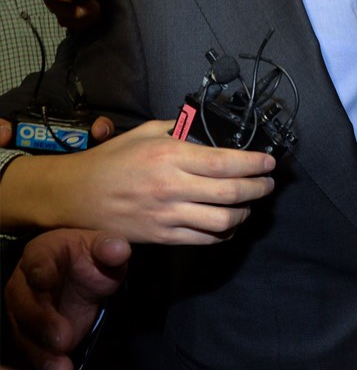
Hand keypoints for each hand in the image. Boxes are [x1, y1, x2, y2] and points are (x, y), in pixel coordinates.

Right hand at [0, 120, 275, 242]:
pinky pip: (203, 239)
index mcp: (171, 157)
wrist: (75, 195)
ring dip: (245, 214)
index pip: (226, 162)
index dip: (254, 164)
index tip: (269, 162)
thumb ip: (179, 130)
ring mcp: (168, 215)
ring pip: (222, 221)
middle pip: (231, 193)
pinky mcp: (162, 237)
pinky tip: (229, 224)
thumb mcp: (145, 132)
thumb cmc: (111, 160)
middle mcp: (173, 187)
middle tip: (269, 184)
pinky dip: (223, 234)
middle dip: (258, 189)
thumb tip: (207, 130)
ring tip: (251, 205)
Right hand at [4, 229, 130, 369]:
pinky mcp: (35, 340)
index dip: (40, 271)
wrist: (81, 275)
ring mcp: (27, 316)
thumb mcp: (103, 248)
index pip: (37, 261)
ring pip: (28, 338)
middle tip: (61, 339)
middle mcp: (25, 287)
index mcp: (42, 255)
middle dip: (41, 324)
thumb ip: (109, 247)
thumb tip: (118, 248)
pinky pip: (39, 357)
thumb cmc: (88, 257)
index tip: (44, 280)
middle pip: (26, 306)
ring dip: (44, 357)